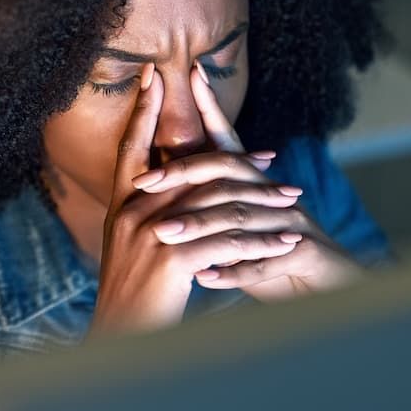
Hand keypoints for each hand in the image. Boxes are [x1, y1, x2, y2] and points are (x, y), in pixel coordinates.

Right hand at [87, 63, 301, 335]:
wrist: (117, 336)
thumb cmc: (130, 294)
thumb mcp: (130, 246)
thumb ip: (147, 214)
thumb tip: (166, 189)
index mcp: (123, 203)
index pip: (133, 144)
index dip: (144, 108)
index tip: (154, 74)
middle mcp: (135, 210)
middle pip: (190, 168)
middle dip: (237, 161)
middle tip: (273, 156)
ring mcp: (153, 232)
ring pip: (219, 203)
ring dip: (261, 201)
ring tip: (294, 200)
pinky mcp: (173, 258)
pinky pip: (229, 242)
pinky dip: (261, 242)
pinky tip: (286, 243)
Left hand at [136, 61, 363, 302]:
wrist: (329, 286)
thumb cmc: (274, 254)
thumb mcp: (237, 224)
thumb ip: (209, 202)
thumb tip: (165, 178)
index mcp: (256, 183)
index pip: (227, 141)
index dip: (210, 109)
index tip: (188, 75)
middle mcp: (275, 194)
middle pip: (226, 172)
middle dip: (183, 175)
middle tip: (142, 184)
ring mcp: (292, 221)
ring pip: (240, 216)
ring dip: (200, 226)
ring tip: (163, 234)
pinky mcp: (305, 252)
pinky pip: (264, 260)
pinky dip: (232, 272)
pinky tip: (203, 278)